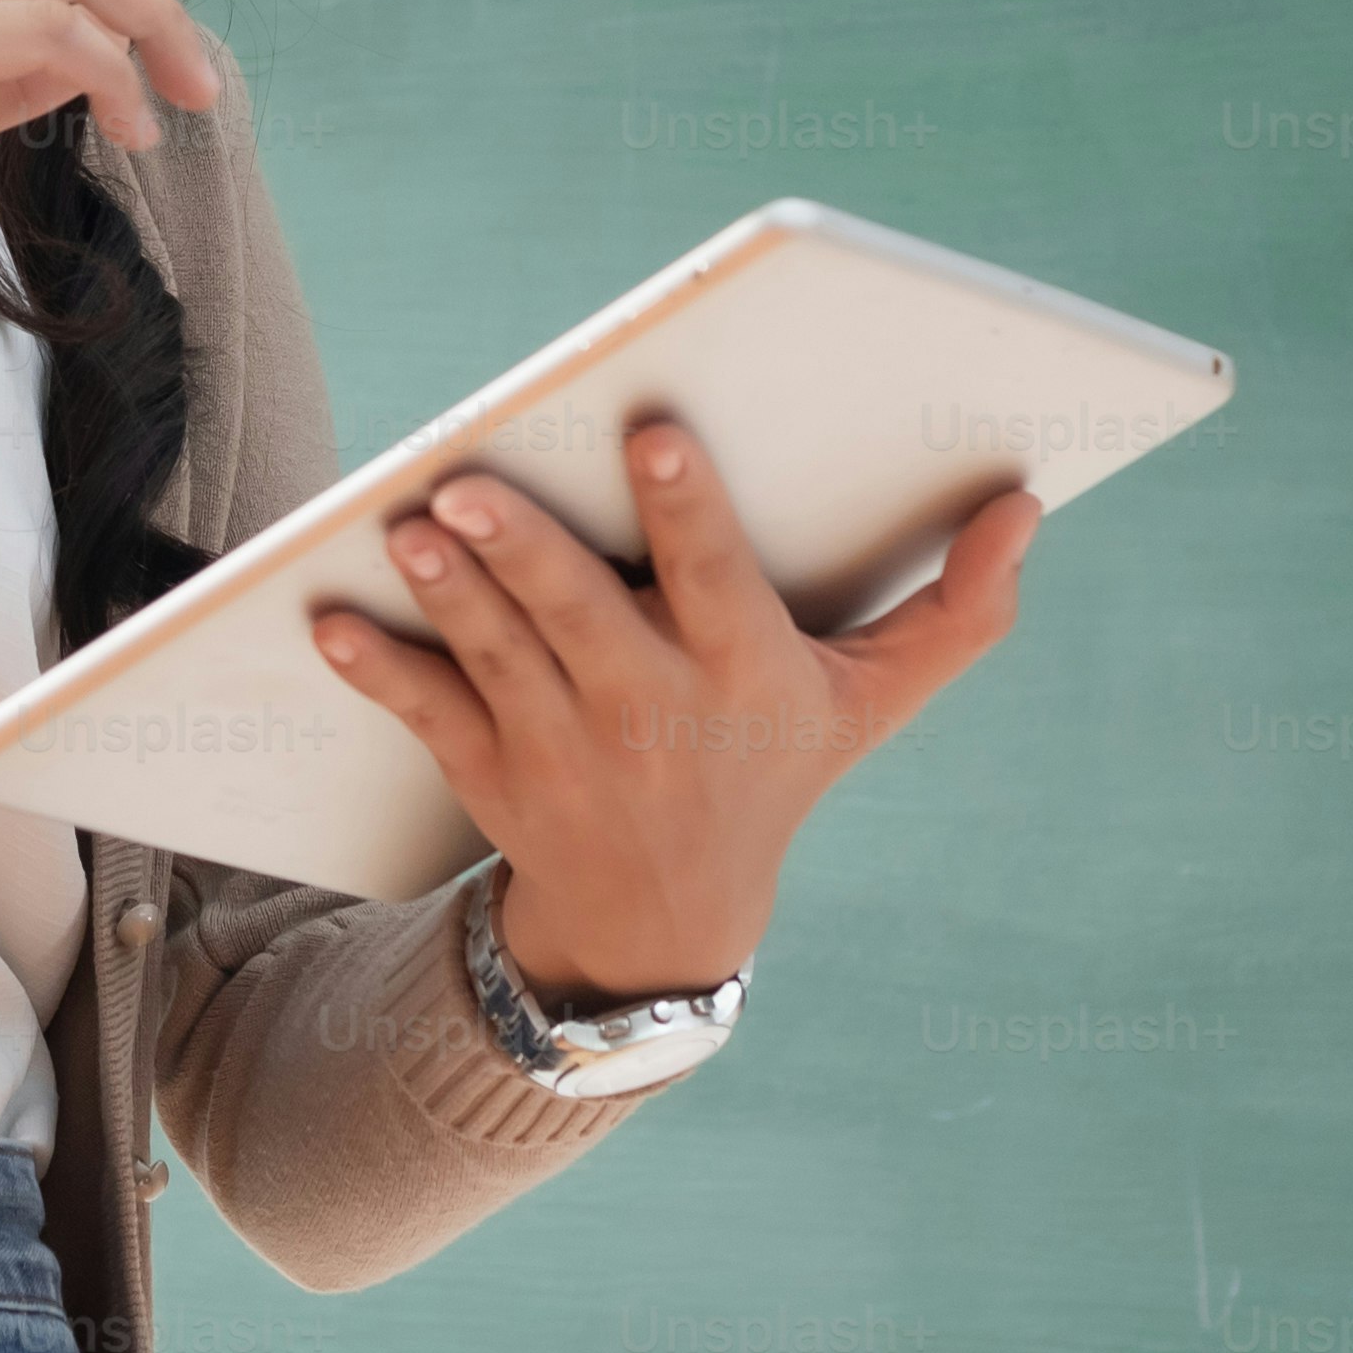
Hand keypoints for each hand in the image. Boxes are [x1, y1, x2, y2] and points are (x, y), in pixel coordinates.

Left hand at [308, 427, 1039, 1004]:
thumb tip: (1027, 504)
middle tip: (468, 482)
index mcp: (747, 676)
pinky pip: (430, 715)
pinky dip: (379, 671)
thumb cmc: (776, 767)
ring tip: (410, 523)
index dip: (684, 509)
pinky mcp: (493, 774)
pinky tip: (326, 621)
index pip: (716, 580)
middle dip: (528, 552)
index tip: (650, 430)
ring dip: (450, 594)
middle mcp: (655, 715)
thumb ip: (958, 611)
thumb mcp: (872, 701)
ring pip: (499, 657)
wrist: (668, 922)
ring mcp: (567, 751)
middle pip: (585, 620)